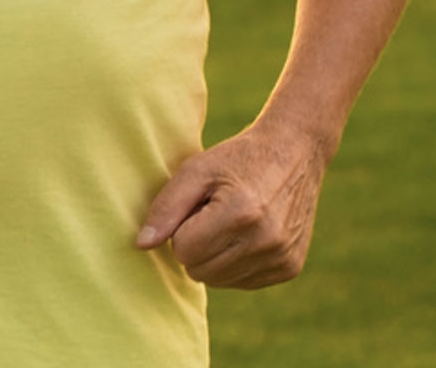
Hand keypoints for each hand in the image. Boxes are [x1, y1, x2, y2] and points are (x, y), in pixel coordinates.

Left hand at [135, 122, 331, 288]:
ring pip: (219, 281)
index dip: (182, 228)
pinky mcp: (290, 268)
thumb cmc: (237, 159)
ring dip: (215, 256)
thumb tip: (142, 245)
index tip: (198, 206)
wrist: (294, 153)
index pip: (183, 250)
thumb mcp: (196, 170)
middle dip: (196, 245)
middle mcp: (266, 240)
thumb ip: (165, 207)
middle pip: (199, 271)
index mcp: (241, 213)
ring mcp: (281, 257)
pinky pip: (243, 283)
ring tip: (231, 223)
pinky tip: (248, 235)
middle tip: (213, 214)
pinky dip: (237, 263)